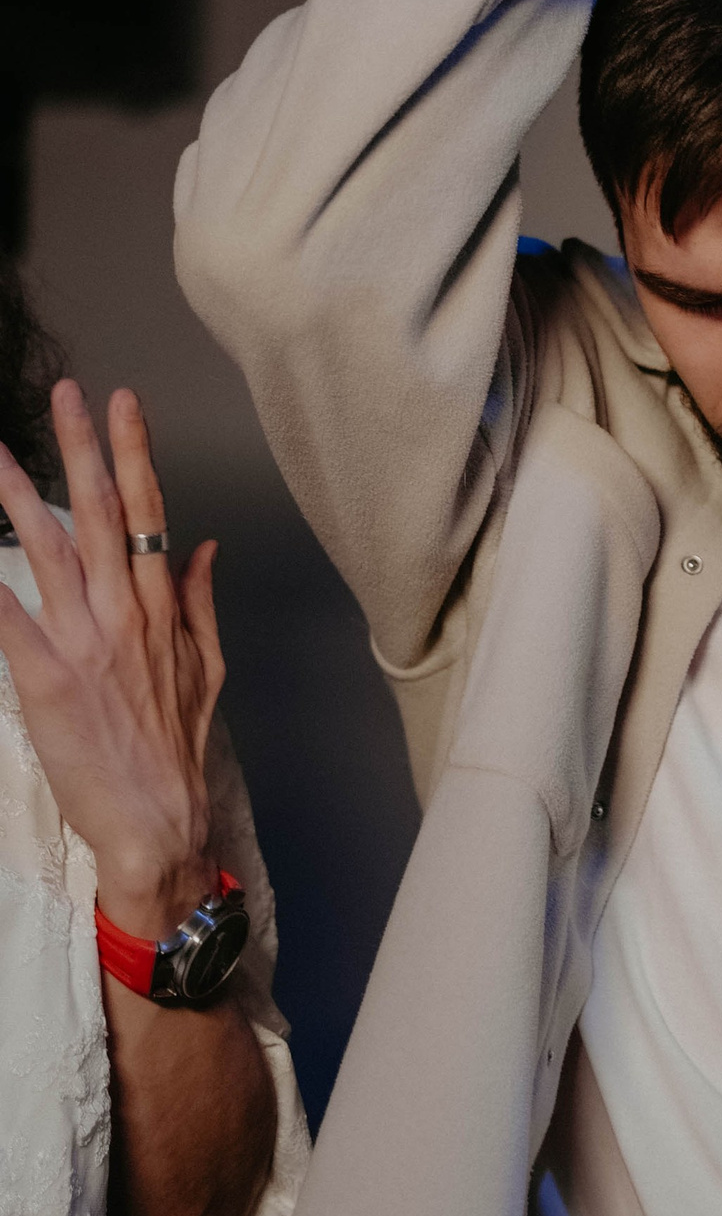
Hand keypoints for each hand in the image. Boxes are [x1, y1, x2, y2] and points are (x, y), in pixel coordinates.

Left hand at [0, 382, 222, 937]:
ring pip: (52, 551)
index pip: (151, 511)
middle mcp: (126, 614)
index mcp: (163, 609)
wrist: (157, 822)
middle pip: (104, 513)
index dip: (135, 452)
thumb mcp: (208, 671)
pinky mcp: (45, 680)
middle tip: (67, 393)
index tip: (123, 402)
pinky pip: (10, 621)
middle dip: (83, 447)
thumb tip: (201, 545)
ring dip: (21, 497)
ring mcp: (85, 644)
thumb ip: (199, 603)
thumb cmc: (175, 752)